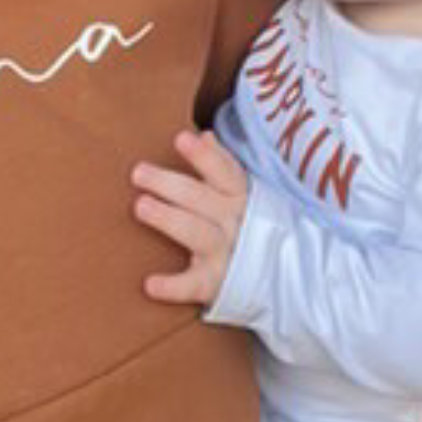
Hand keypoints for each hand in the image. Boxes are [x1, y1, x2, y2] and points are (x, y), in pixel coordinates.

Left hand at [131, 128, 247, 305]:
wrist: (283, 279)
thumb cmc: (248, 224)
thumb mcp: (242, 193)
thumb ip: (222, 165)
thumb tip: (206, 134)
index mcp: (240, 196)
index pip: (223, 170)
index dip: (203, 156)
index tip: (180, 139)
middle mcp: (235, 222)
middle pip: (200, 198)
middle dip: (168, 183)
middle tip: (137, 172)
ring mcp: (227, 254)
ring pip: (196, 233)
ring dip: (168, 219)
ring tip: (140, 206)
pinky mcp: (216, 284)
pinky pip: (195, 285)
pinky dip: (174, 287)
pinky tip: (150, 284)